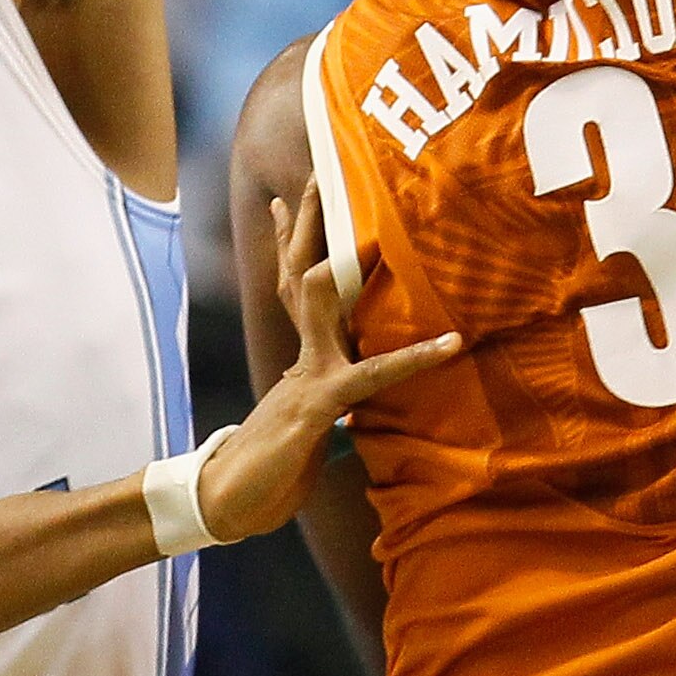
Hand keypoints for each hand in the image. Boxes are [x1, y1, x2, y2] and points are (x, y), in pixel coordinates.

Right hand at [197, 188, 466, 544]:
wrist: (227, 505)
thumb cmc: (271, 471)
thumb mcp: (311, 428)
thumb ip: (334, 406)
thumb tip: (355, 403)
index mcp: (305, 358)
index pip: (297, 286)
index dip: (294, 243)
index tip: (288, 200)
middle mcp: (304, 355)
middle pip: (301, 271)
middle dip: (309, 221)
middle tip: (320, 171)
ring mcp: (309, 374)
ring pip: (318, 295)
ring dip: (342, 254)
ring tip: (375, 219)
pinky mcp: (320, 404)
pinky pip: (372, 374)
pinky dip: (412, 359)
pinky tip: (449, 346)